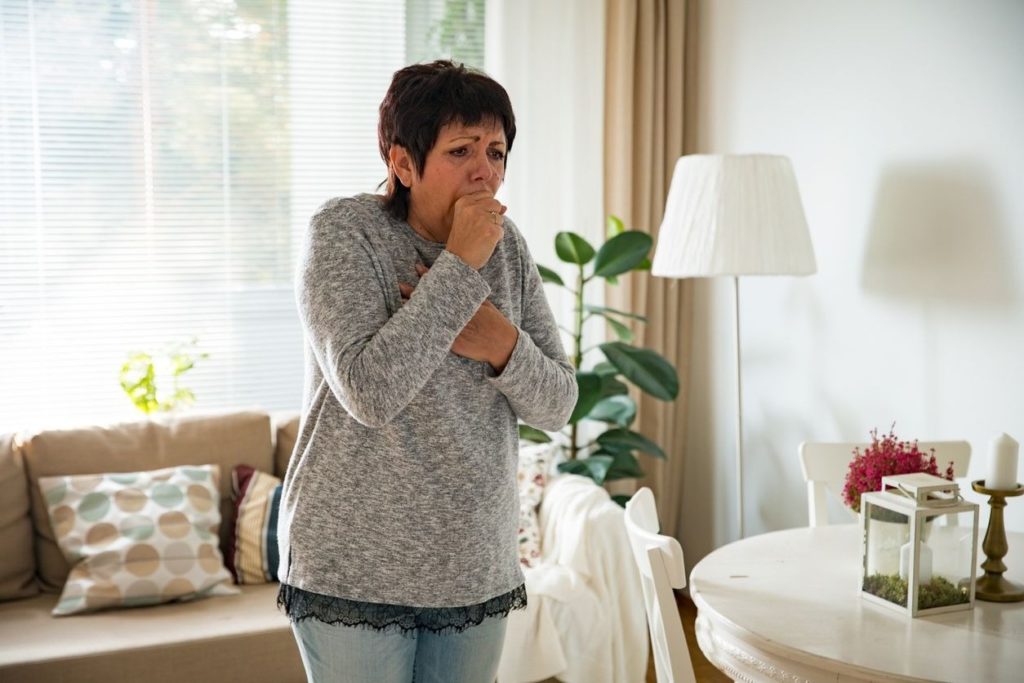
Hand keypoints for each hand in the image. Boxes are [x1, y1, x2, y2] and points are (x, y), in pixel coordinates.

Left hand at [399, 264, 517, 370]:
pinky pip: (435, 336)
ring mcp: (454, 327)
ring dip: (414, 310)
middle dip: (415, 292)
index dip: (428, 276)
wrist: (502, 343)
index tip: (417, 268)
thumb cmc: (493, 321)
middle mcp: (458, 312)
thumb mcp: (483, 301)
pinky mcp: (453, 343)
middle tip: (400, 285)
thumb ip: (471, 290)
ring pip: (430, 316)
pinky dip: (423, 331)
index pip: (443, 285)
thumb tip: (462, 276)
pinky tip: (410, 327)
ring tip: (399, 302)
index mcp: (464, 301)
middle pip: (432, 300)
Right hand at [445, 191, 505, 269]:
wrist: (458, 259)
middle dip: (493, 216)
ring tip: (480, 236)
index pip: (487, 195)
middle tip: (480, 229)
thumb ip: (485, 209)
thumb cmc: (462, 239)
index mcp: (464, 201)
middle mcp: (473, 207)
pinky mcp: (492, 231)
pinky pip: (501, 231)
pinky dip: (496, 238)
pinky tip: (484, 243)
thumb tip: (506, 207)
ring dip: (494, 228)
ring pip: (500, 218)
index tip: (476, 219)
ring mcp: (483, 218)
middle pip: (496, 204)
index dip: (487, 207)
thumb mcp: (467, 219)